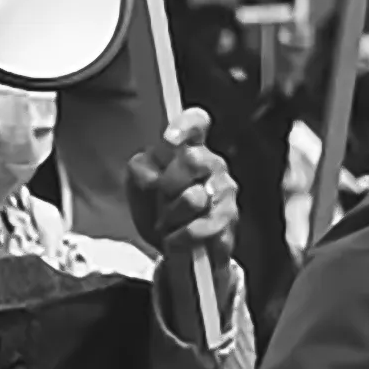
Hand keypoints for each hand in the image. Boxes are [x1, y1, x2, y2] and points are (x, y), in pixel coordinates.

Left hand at [126, 108, 237, 275]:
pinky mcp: (230, 220)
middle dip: (168, 184)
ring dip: (172, 215)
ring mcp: (225, 190)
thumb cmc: (155, 206)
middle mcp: (212, 163)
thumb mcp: (138, 184)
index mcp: (189, 146)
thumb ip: (141, 169)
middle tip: (160, 199)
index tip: (168, 139)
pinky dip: (183, 236)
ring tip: (165, 224)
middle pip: (193, 159)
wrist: (172, 246)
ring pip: (195, 197)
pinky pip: (205, 227)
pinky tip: (174, 240)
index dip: (186, 125)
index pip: (196, 122)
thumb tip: (154, 177)